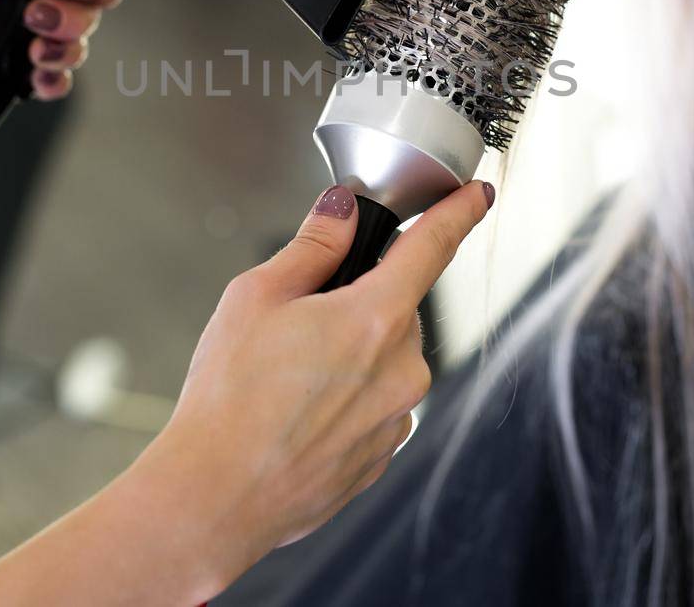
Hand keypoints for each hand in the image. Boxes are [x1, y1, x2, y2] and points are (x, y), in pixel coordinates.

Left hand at [0, 0, 129, 99]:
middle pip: (90, 11)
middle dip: (74, 19)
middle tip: (37, 19)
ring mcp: (20, 34)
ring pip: (76, 48)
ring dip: (65, 52)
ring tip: (34, 51)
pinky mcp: (7, 71)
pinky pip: (53, 82)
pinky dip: (55, 83)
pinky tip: (39, 78)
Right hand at [138, 180, 494, 591]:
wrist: (215, 496)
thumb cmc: (229, 399)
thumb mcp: (255, 297)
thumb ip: (312, 246)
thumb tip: (343, 212)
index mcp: (376, 318)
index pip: (434, 247)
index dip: (458, 212)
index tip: (477, 196)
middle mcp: (401, 370)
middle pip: (397, 309)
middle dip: (358, 304)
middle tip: (296, 324)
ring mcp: (396, 420)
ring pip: (385, 362)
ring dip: (351, 358)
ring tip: (286, 382)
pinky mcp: (381, 459)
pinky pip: (374, 409)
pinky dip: (345, 402)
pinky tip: (295, 416)